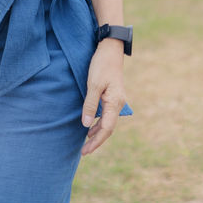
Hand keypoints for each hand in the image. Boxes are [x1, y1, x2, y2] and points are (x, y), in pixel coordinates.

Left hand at [81, 40, 127, 156]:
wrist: (110, 49)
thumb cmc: (101, 65)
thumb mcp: (93, 84)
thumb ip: (90, 105)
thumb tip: (86, 125)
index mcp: (115, 103)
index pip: (106, 129)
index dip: (96, 141)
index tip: (85, 151)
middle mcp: (119, 104)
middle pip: (108, 129)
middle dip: (96, 141)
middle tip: (84, 152)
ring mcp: (117, 101)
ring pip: (108, 123)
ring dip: (98, 134)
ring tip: (86, 143)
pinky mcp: (113, 97)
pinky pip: (107, 115)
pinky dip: (99, 124)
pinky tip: (91, 127)